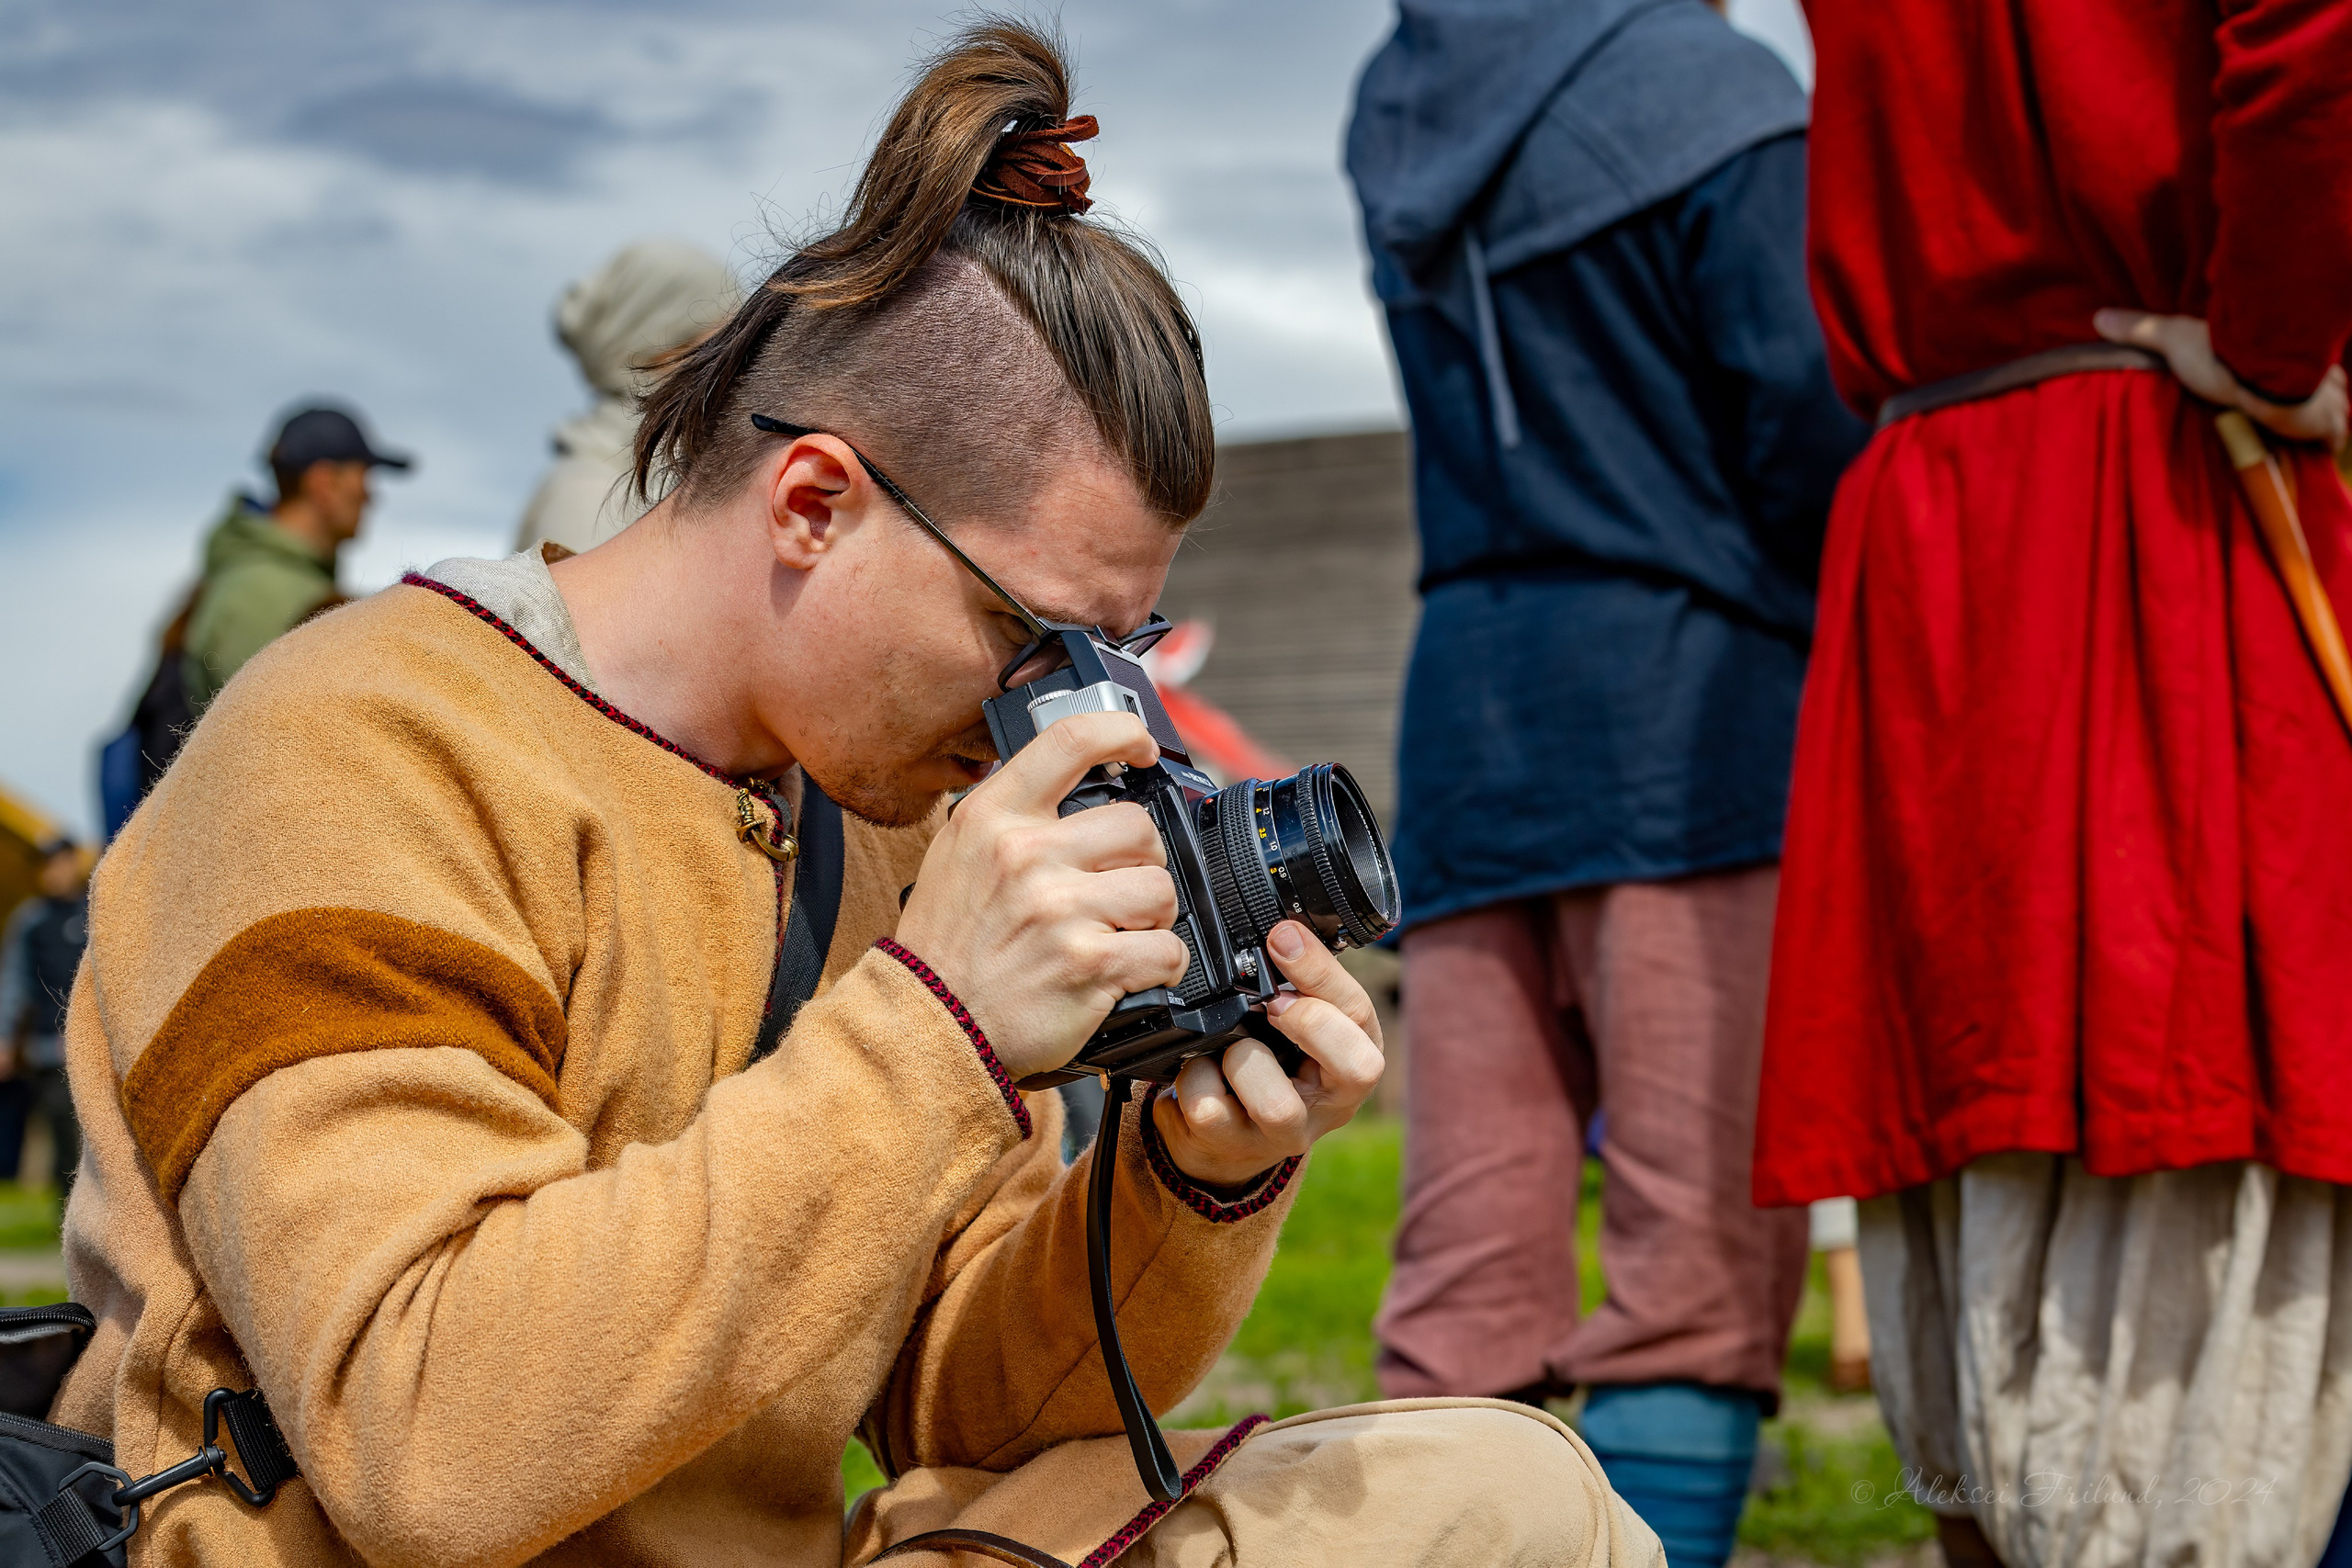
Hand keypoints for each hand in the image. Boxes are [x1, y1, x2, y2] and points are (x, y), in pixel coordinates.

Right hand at [893, 712, 1189, 1081]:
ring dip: (1153, 916)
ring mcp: (1059, 910)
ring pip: (1161, 889)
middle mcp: (1026, 854)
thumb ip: (1013, 816)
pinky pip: (1166, 950)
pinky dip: (1161, 965)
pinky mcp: (1089, 965)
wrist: (929, 1024)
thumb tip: (1079, 783)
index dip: (1123, 732)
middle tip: (1118, 887)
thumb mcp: (959, 854)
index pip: (1072, 740)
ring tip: (1121, 931)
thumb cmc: (947, 945)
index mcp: (994, 817)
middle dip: (1142, 862)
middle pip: (1138, 826)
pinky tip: (1131, 970)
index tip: (1140, 746)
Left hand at [1152, 921, 1384, 1187]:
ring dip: (1242, 1058)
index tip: (1283, 940)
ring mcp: (1283, 1134)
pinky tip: (1199, 1069)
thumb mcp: (1295, 1025)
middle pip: (1358, 1069)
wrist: (1222, 1135)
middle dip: (1310, 1021)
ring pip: (1275, 1101)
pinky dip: (1194, 1077)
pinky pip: (1208, 1107)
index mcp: (1352, 1059)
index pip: (1361, 1017)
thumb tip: (1286, 934)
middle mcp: (1330, 1105)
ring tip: (1229, 1046)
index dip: (1322, 975)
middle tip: (1272, 1003)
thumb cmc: (1267, 1063)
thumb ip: (1300, 985)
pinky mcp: (1232, 1146)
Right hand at [2094, 309, 2348, 450]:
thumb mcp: (2172, 338)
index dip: (2282, 373)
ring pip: (2332, 409)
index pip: (2283, 361)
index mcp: (2273, 353)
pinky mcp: (2326, 424)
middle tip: (2288, 415)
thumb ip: (2141, 329)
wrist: (2258, 375)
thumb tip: (2098, 317)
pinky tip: (2317, 452)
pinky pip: (2334, 439)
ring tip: (2301, 435)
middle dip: (2309, 397)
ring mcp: (2322, 398)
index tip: (2271, 385)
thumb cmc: (2221, 355)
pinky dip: (2327, 445)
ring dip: (2322, 420)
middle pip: (2316, 385)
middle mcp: (2298, 371)